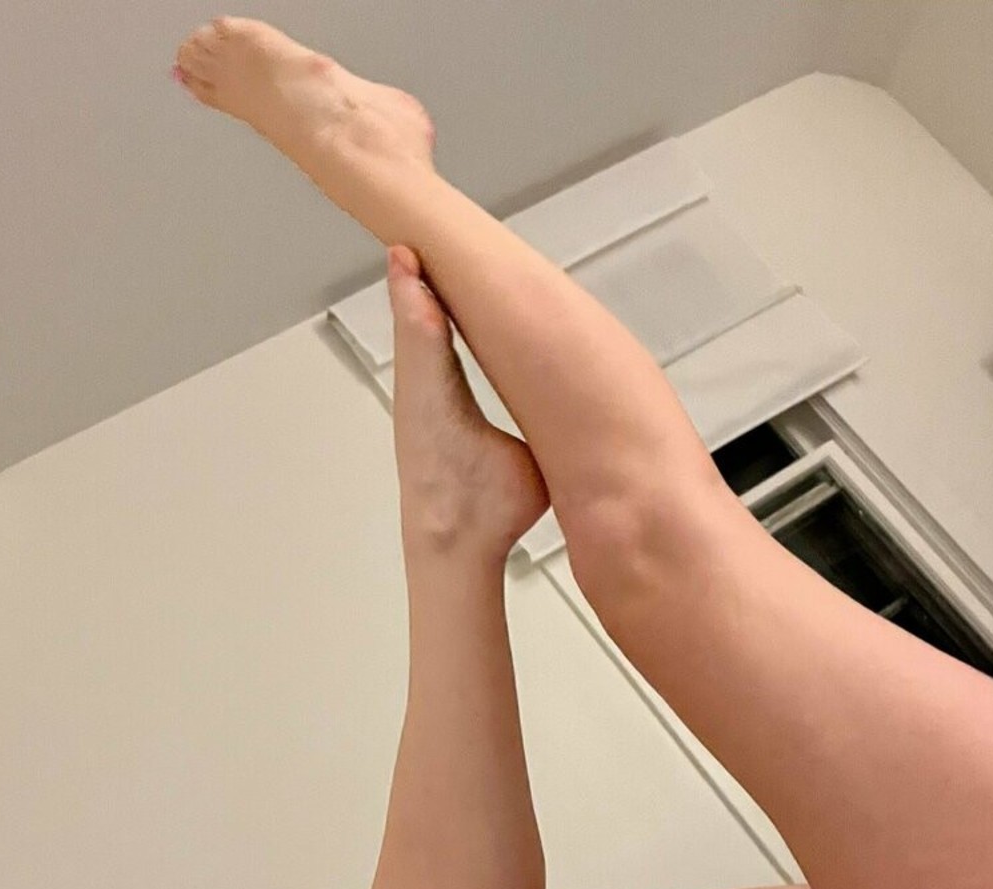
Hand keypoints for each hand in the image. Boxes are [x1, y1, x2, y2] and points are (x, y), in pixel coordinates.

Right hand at [386, 245, 548, 561]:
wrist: (459, 544)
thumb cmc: (491, 511)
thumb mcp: (526, 458)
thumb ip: (544, 431)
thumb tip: (585, 422)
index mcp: (450, 403)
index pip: (450, 343)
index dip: (445, 305)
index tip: (443, 268)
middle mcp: (429, 397)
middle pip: (427, 328)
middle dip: (420, 285)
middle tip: (412, 240)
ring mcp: (418, 398)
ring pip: (417, 332)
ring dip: (411, 289)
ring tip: (407, 249)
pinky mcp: (416, 401)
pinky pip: (416, 348)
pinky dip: (411, 312)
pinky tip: (409, 276)